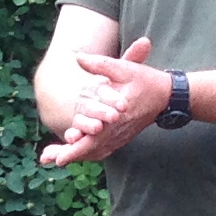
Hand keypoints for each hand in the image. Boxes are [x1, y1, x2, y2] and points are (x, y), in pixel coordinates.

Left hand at [38, 40, 166, 166]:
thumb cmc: (145, 80)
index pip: (95, 137)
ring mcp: (120, 137)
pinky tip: (67, 152)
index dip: (77, 147)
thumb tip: (78, 58)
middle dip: (69, 154)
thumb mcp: (125, 68)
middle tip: (48, 158)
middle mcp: (118, 131)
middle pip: (91, 149)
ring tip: (50, 156)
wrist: (166, 95)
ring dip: (74, 155)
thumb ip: (101, 65)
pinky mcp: (119, 138)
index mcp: (119, 116)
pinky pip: (100, 150)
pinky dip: (84, 153)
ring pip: (95, 152)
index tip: (60, 156)